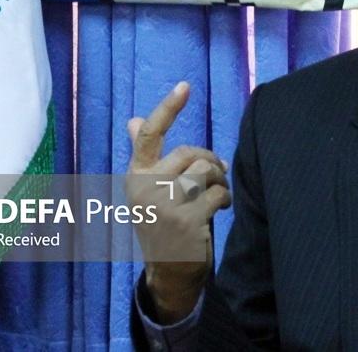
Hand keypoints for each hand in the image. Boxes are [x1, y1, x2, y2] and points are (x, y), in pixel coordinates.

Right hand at [125, 81, 231, 323]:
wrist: (168, 273)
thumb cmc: (162, 225)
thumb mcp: (147, 191)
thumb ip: (144, 157)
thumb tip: (132, 120)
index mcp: (135, 176)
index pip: (149, 135)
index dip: (168, 108)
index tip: (184, 86)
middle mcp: (145, 188)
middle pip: (190, 152)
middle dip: (210, 160)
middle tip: (217, 175)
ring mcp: (164, 204)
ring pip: (206, 171)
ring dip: (220, 181)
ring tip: (219, 193)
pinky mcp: (185, 220)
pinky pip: (217, 194)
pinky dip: (225, 199)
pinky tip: (221, 209)